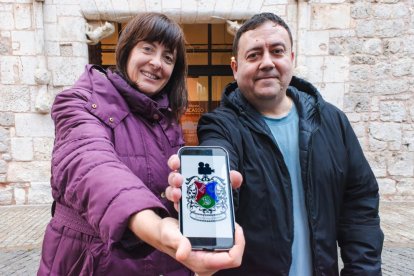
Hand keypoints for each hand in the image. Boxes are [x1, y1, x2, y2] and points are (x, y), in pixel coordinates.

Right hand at [130, 210, 244, 275]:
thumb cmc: (166, 235)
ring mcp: (209, 261)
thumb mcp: (171, 235)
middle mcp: (207, 265)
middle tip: (233, 224)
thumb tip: (183, 254)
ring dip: (234, 239)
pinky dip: (228, 239)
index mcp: (202, 263)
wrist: (162, 235)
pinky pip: (226, 250)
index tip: (235, 228)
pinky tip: (225, 228)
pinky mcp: (209, 255)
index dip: (239, 244)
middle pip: (234, 256)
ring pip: (231, 253)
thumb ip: (178, 243)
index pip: (232, 259)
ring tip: (230, 224)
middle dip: (238, 240)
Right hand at [166, 154, 242, 210]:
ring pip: (171, 191)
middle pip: (173, 177)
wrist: (218, 208)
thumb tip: (235, 176)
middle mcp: (183, 182)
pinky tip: (180, 206)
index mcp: (190, 171)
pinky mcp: (182, 208)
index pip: (178, 163)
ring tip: (178, 194)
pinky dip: (178, 205)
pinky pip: (176, 206)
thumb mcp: (224, 183)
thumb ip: (231, 179)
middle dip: (174, 177)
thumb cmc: (216, 189)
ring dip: (173, 191)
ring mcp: (181, 195)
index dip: (175, 161)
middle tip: (179, 179)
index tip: (176, 162)